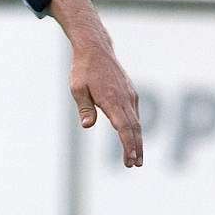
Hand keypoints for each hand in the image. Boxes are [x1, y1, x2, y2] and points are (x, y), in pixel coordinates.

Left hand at [48, 0, 142, 167]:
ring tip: (137, 157)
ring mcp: (130, 95)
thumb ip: (84, 108)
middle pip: (134, 128)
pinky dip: (135, 128)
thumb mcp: (77, 89)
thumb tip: (87, 126)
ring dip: (137, 140)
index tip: (130, 160)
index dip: (128, 146)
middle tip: (135, 165)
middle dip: (136, 148)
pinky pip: (135, 113)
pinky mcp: (130, 92)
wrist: (96, 48)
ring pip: (137, 122)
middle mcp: (125, 98)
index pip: (124, 128)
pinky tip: (134, 137)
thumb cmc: (83, 69)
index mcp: (112, 100)